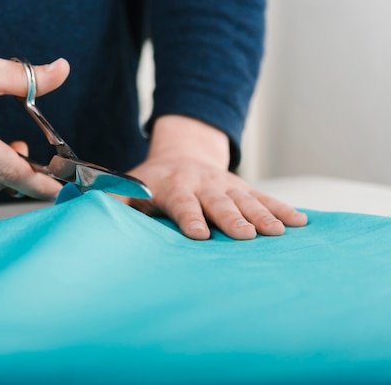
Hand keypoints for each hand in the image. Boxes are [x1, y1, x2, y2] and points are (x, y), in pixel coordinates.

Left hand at [122, 116, 306, 239]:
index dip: (191, 218)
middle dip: (233, 219)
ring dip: (263, 216)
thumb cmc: (151, 181)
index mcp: (173, 186)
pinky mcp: (244, 188)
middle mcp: (202, 184)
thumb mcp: (130, 186)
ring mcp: (226, 185)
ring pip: (247, 200)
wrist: (182, 154)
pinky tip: (300, 223)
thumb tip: (91, 209)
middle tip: (246, 236)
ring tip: (279, 233)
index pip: (182, 204)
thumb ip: (115, 199)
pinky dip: (282, 209)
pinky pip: (266, 197)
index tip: (200, 234)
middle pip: (219, 203)